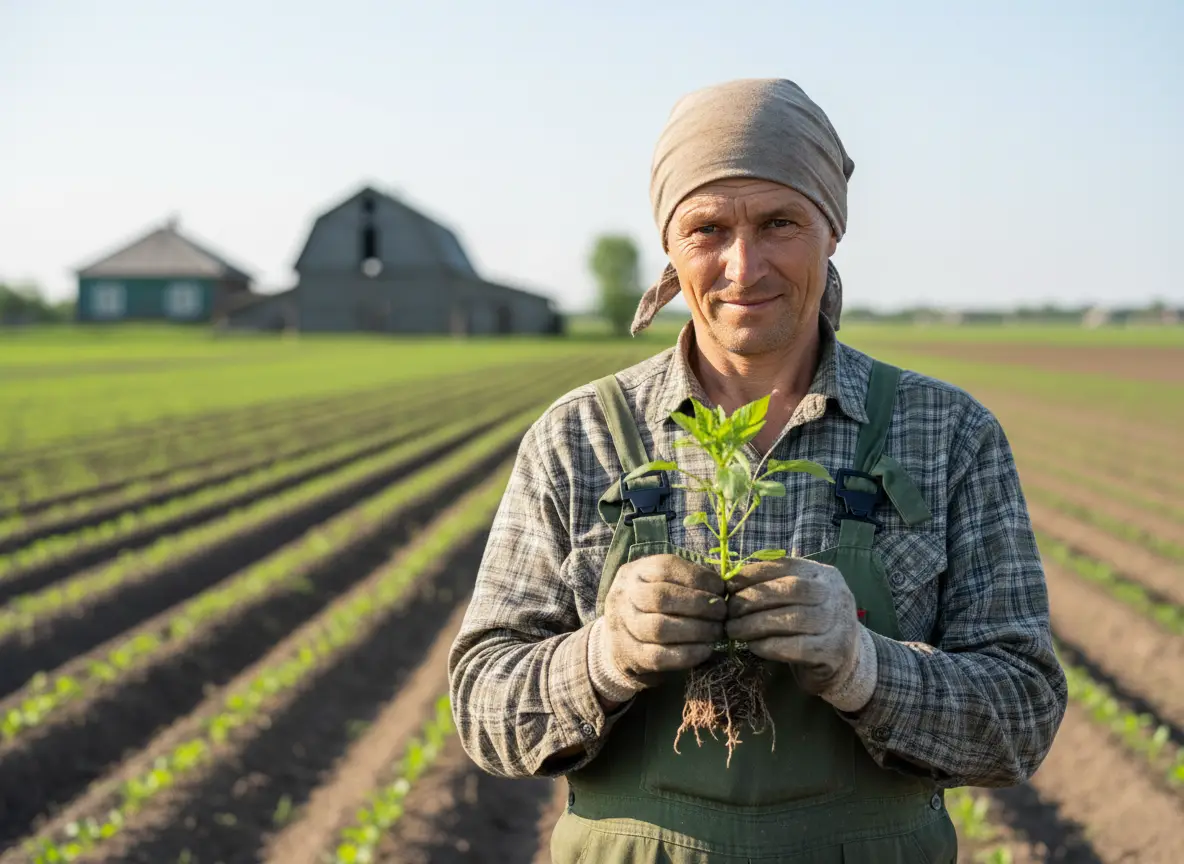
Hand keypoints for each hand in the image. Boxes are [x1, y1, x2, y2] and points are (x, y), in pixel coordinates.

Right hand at [589, 554, 725, 702]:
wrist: (621, 642)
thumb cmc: (653, 607)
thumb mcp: (663, 584)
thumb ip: (688, 582)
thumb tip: (723, 586)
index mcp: (634, 572)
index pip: (664, 567)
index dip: (697, 577)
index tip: (720, 588)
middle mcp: (623, 596)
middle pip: (661, 597)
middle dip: (699, 604)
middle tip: (722, 613)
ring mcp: (622, 627)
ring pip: (659, 628)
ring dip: (696, 630)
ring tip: (717, 632)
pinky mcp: (630, 656)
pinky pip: (659, 656)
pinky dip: (687, 654)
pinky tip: (706, 650)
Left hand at [725, 558, 876, 711]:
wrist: (848, 664)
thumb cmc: (811, 627)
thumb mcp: (799, 600)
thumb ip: (775, 587)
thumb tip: (731, 581)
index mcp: (824, 575)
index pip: (786, 565)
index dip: (754, 573)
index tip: (728, 585)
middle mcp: (836, 595)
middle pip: (790, 590)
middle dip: (753, 599)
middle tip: (729, 611)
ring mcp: (840, 623)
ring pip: (793, 618)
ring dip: (756, 624)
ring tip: (734, 630)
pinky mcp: (834, 652)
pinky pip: (797, 647)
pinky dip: (770, 645)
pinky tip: (753, 647)